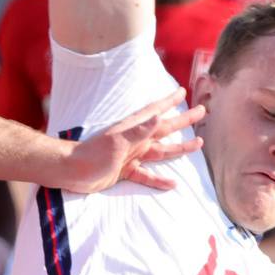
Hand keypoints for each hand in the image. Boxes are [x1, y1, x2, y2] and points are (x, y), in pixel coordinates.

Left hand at [58, 91, 205, 194]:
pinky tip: (172, 183)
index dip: (169, 101)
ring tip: (198, 143)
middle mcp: (135, 139)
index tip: (183, 91)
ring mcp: (132, 155)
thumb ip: (139, 131)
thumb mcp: (117, 142)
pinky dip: (159, 179)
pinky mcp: (125, 171)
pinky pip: (146, 175)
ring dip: (179, 148)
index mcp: (134, 128)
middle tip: (202, 111)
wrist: (73, 173)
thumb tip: (159, 117)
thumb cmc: (92, 155)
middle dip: (183, 120)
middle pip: (165, 129)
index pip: (156, 111)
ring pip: (161, 151)